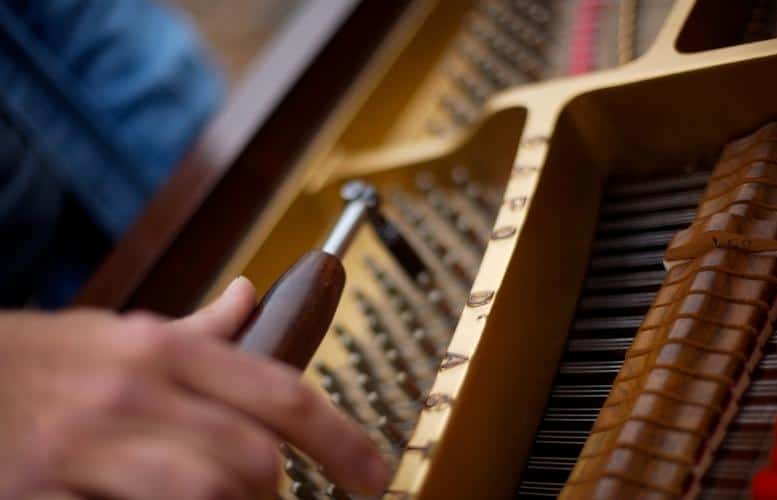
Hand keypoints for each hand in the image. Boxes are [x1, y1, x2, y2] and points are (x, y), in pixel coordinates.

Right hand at [0, 277, 388, 499]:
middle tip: (269, 491)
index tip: (370, 472)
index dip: (340, 438)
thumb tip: (250, 298)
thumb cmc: (42, 360)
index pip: (279, 392)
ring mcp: (88, 447)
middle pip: (253, 456)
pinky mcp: (46, 494)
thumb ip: (196, 327)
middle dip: (275, 487)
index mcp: (162, 349)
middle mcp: (134, 393)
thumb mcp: (119, 331)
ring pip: (209, 492)